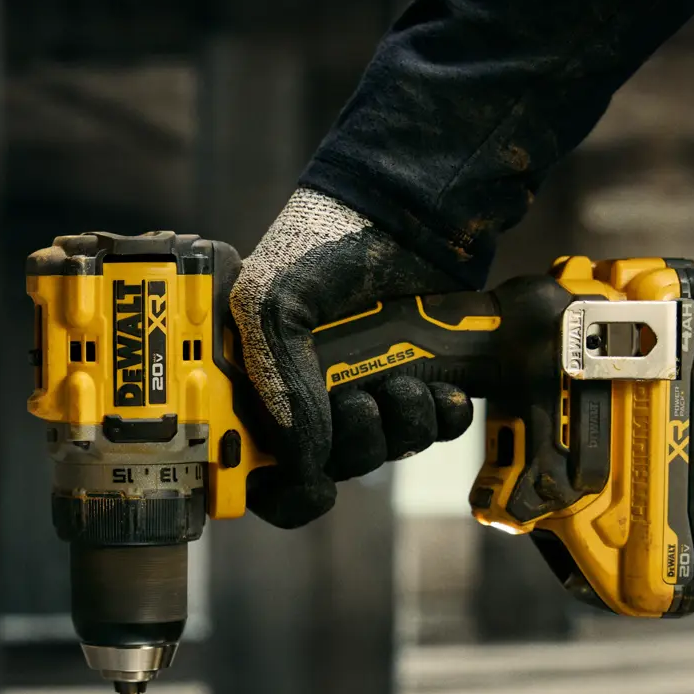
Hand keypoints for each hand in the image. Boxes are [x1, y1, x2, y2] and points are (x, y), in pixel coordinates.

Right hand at [228, 186, 476, 527]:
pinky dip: (440, 419)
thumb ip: (277, 384)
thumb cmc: (322, 243)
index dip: (277, 488)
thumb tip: (305, 460)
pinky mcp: (416, 381)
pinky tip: (441, 388)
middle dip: (352, 447)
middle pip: (326, 469)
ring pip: (382, 454)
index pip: (252, 465)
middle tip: (359, 402)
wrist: (406, 206)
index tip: (307, 486)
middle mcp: (305, 395)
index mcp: (254, 382)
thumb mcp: (271, 304)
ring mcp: (362, 390)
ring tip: (404, 380)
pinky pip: (431, 432)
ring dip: (399, 429)